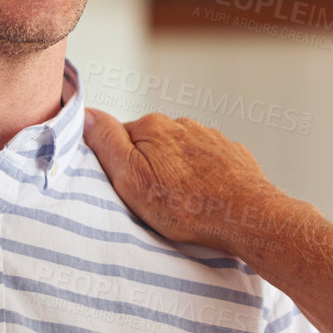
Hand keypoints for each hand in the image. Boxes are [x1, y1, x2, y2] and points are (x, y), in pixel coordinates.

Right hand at [83, 108, 302, 255]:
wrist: (247, 218)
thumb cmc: (187, 206)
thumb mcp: (131, 179)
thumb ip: (107, 144)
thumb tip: (86, 114)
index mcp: (152, 126)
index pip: (119, 139)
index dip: (117, 165)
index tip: (125, 188)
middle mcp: (182, 124)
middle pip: (151, 146)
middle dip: (148, 168)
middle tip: (152, 201)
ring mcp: (210, 137)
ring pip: (179, 154)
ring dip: (175, 173)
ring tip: (180, 204)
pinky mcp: (230, 154)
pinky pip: (205, 164)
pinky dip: (201, 178)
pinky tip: (203, 199)